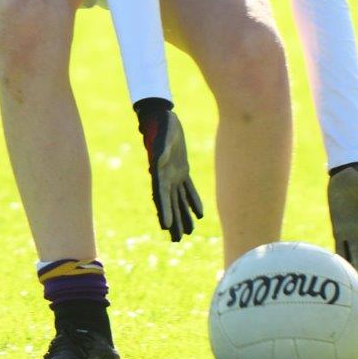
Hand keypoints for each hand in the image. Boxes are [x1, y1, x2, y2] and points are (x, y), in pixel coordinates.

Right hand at [135, 99, 203, 241]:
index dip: (164, 211)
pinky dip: (193, 201)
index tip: (166, 226)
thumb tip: (158, 163)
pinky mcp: (181, 169)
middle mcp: (165, 177)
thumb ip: (160, 150)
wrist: (162, 117)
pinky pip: (188, 189)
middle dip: (174, 221)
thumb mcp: (162, 137)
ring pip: (179, 200)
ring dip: (183, 215)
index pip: (161, 196)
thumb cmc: (161, 125)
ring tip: (188, 233)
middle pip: (169, 203)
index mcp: (159, 172)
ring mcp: (173, 174)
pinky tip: (199, 214)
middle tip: (177, 240)